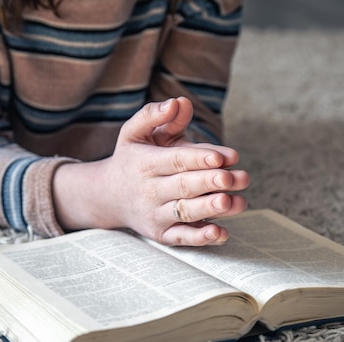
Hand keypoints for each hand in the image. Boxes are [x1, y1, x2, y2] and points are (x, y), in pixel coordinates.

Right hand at [53, 97, 249, 245]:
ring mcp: (155, 214)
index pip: (175, 160)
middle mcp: (150, 190)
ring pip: (185, 212)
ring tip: (235, 202)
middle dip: (209, 183)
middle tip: (234, 178)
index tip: (222, 158)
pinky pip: (181, 238)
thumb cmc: (132, 158)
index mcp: (146, 163)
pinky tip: (221, 233)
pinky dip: (200, 238)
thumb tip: (178, 102)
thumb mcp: (135, 132)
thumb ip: (154, 115)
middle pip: (183, 187)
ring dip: (211, 209)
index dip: (199, 159)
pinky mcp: (162, 233)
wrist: (108, 196)